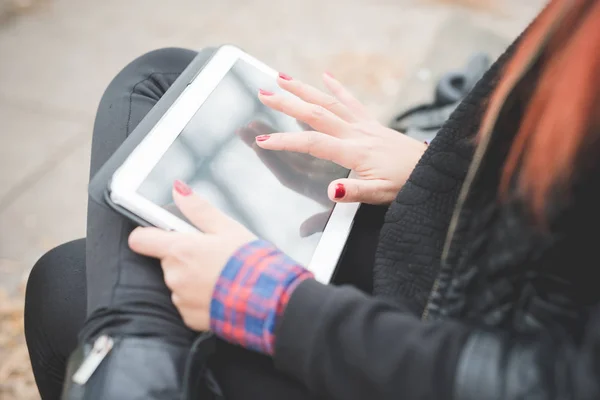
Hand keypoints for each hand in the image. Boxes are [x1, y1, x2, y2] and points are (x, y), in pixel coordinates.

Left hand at [128, 180, 255, 330]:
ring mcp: (181, 299)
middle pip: (167, 261)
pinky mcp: (190, 318)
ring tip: (220, 277)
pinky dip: (200, 299)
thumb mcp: (227, 228)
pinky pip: (188, 304)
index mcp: (180, 250)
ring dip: (193, 279)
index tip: (160, 234)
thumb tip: (178, 190)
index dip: (148, 234)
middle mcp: (174, 276)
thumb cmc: (249, 262)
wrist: (268, 301)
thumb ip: (198, 209)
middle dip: (184, 257)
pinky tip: (220, 293)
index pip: (140, 239)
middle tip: (211, 256)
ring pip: (178, 283)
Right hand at [257, 73, 426, 204]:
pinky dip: (337, 88)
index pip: (313, 144)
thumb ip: (354, 193)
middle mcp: (356, 134)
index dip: (286, 142)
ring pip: (329, 102)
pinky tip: (325, 76)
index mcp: (354, 153)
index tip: (263, 141)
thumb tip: (331, 191)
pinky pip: (352, 101)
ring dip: (304, 90)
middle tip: (263, 94)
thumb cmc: (406, 184)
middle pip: (316, 114)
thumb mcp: (380, 196)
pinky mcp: (371, 123)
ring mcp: (363, 125)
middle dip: (287, 104)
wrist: (433, 169)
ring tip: (282, 78)